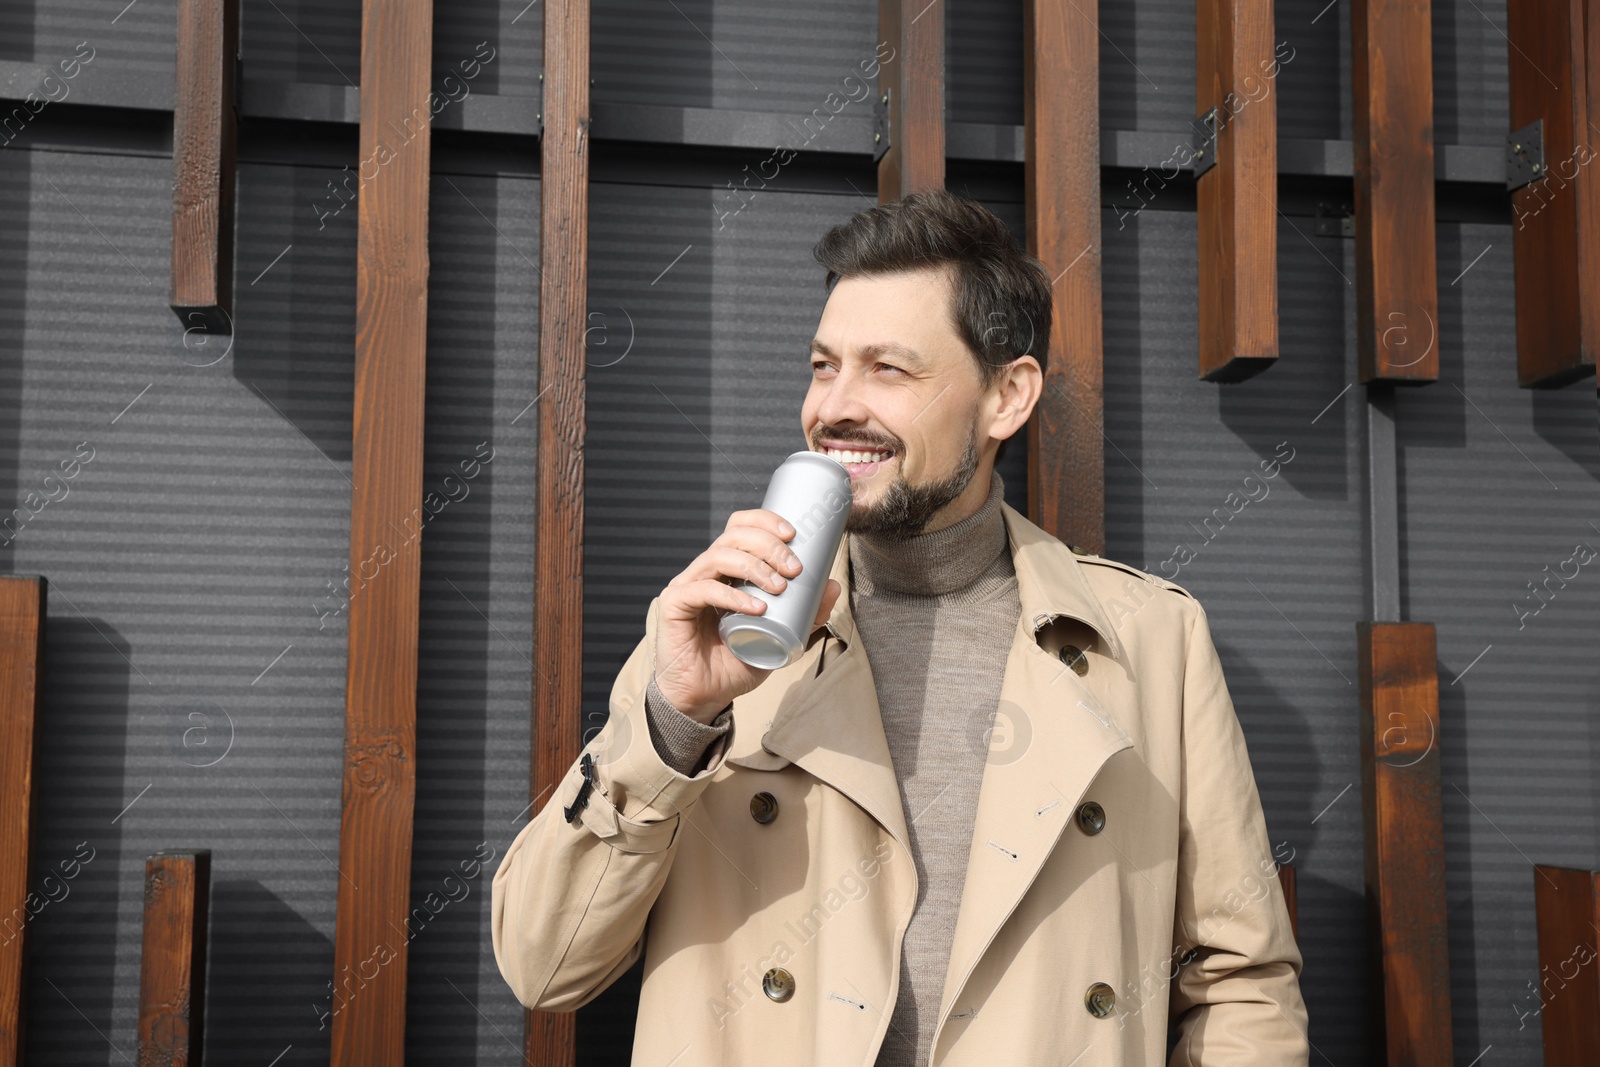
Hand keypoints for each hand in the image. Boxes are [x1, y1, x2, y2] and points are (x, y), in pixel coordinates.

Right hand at [652, 508, 841, 723]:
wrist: (706, 697)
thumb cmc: (738, 662)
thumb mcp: (781, 636)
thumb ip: (806, 614)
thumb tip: (834, 586)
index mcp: (728, 569)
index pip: (741, 527)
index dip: (765, 521)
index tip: (793, 535)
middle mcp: (706, 571)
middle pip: (733, 535)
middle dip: (769, 545)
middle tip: (795, 568)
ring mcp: (688, 585)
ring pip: (719, 556)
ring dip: (755, 567)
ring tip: (780, 588)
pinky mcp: (674, 605)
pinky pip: (703, 590)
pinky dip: (733, 595)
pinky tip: (756, 607)